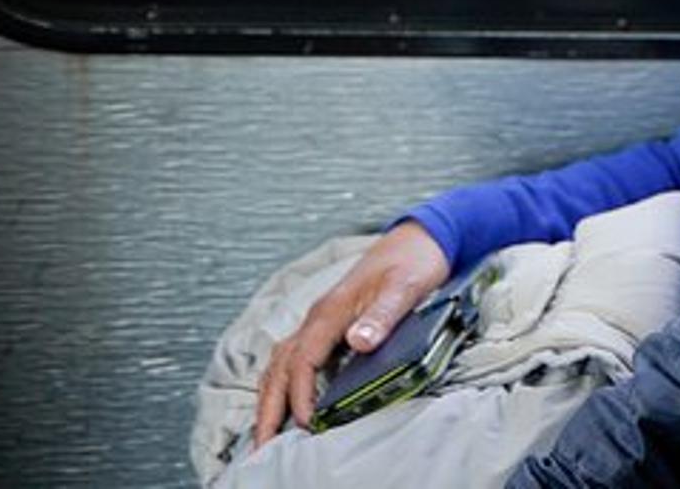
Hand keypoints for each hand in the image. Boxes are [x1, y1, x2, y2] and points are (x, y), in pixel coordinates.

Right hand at [252, 221, 450, 445]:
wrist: (419, 236)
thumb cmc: (413, 260)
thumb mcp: (406, 287)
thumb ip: (383, 314)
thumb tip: (359, 341)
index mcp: (332, 310)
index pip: (304, 360)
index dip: (301, 394)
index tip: (306, 424)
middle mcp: (320, 315)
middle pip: (281, 365)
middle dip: (268, 405)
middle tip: (260, 443)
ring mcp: (323, 318)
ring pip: (283, 361)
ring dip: (271, 395)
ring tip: (266, 430)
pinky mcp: (332, 321)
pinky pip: (296, 355)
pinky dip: (284, 380)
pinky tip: (288, 397)